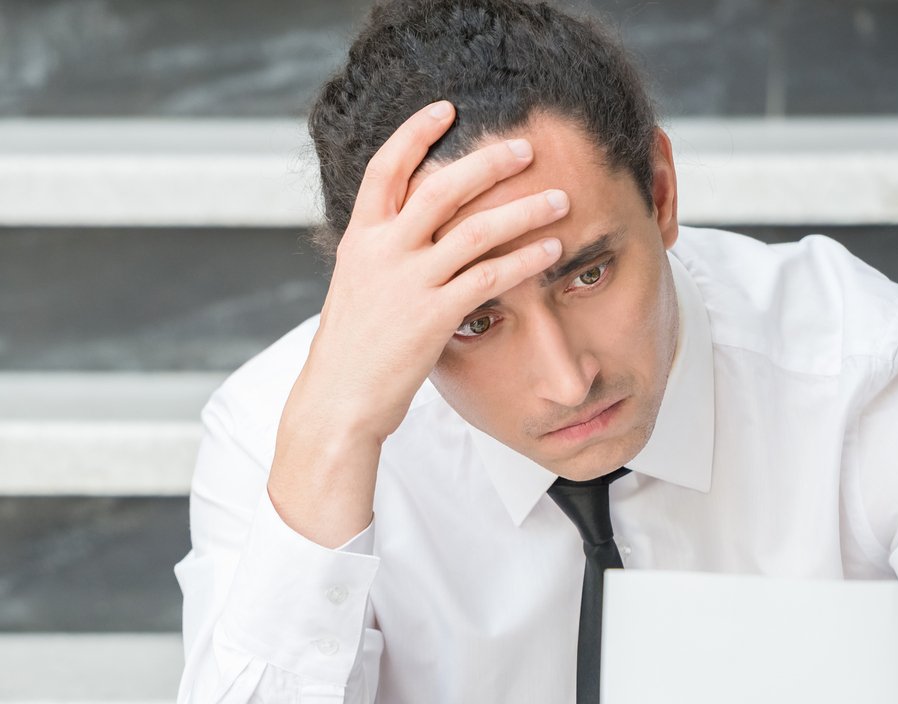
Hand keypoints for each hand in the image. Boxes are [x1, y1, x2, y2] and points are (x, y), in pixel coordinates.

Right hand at [290, 97, 571, 446]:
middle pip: (443, 186)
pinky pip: (490, 277)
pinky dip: (525, 260)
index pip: (386, 168)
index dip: (415, 132)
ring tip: (560, 199)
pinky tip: (551, 250)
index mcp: (360, 239)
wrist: (337, 401)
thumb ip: (383, 254)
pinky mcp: (433, 316)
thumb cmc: (350, 351)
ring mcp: (408, 282)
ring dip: (525, 209)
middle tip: (525, 148)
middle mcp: (383, 251)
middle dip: (489, 162)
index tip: (446, 108)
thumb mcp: (357, 288)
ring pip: (477, 229)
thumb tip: (412, 231)